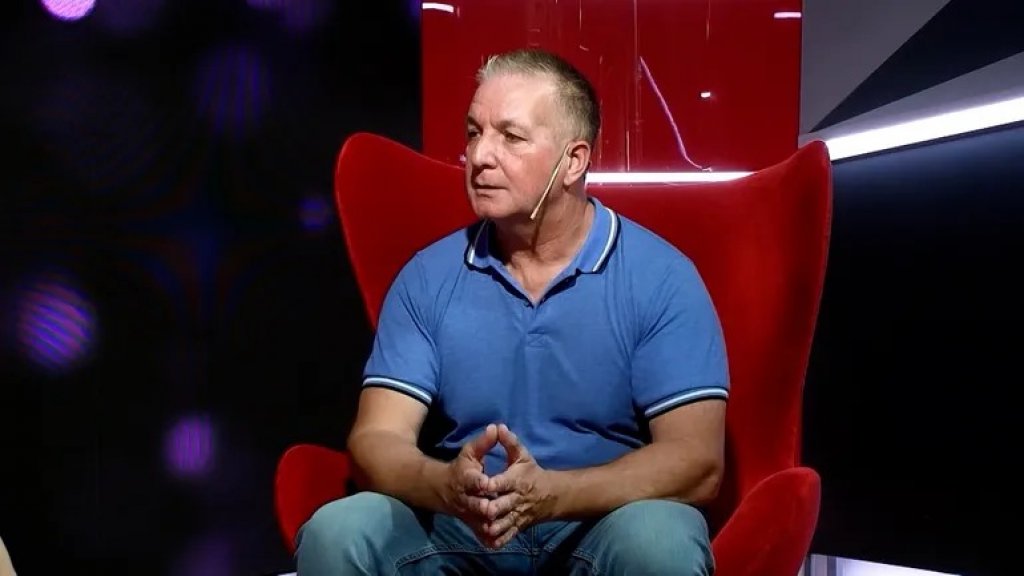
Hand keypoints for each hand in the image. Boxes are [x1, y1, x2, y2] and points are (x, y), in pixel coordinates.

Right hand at [442, 423, 497, 539]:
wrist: (441, 490)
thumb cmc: (460, 468)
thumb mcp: (470, 452)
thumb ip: (484, 442)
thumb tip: (495, 427)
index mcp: (466, 478)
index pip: (473, 480)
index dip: (480, 482)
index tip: (488, 482)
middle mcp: (466, 497)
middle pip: (475, 503)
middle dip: (484, 506)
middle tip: (494, 508)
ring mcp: (468, 512)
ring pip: (478, 521)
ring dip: (488, 524)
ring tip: (499, 526)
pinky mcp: (471, 523)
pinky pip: (479, 533)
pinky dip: (487, 538)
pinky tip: (498, 542)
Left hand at [480, 424, 557, 548]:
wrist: (550, 495)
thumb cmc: (531, 472)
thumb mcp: (522, 455)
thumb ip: (509, 442)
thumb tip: (498, 426)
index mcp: (516, 480)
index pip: (504, 481)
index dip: (493, 483)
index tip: (484, 483)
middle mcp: (517, 499)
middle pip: (504, 505)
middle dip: (493, 507)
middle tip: (483, 509)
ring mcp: (517, 514)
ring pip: (505, 522)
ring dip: (495, 526)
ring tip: (485, 527)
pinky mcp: (517, 526)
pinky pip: (508, 535)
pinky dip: (499, 539)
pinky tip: (488, 541)